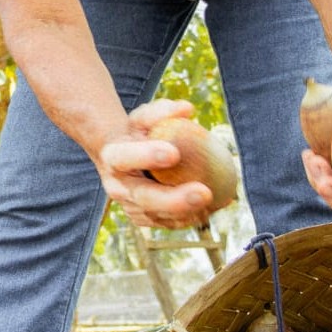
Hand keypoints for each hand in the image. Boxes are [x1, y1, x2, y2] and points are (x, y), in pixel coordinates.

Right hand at [97, 99, 215, 228]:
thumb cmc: (137, 133)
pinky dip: (195, 215)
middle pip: (145, 198)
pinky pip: (171, 222)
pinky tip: (219, 204)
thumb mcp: (144, 117)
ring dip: (190, 212)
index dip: (147, 156)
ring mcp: (131, 207)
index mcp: (113, 158)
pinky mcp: (146, 219)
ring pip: (160, 216)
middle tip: (205, 193)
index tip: (174, 153)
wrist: (121, 159)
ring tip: (218, 201)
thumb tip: (187, 108)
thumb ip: (162, 111)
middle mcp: (118, 187)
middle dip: (175, 200)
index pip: (125, 157)